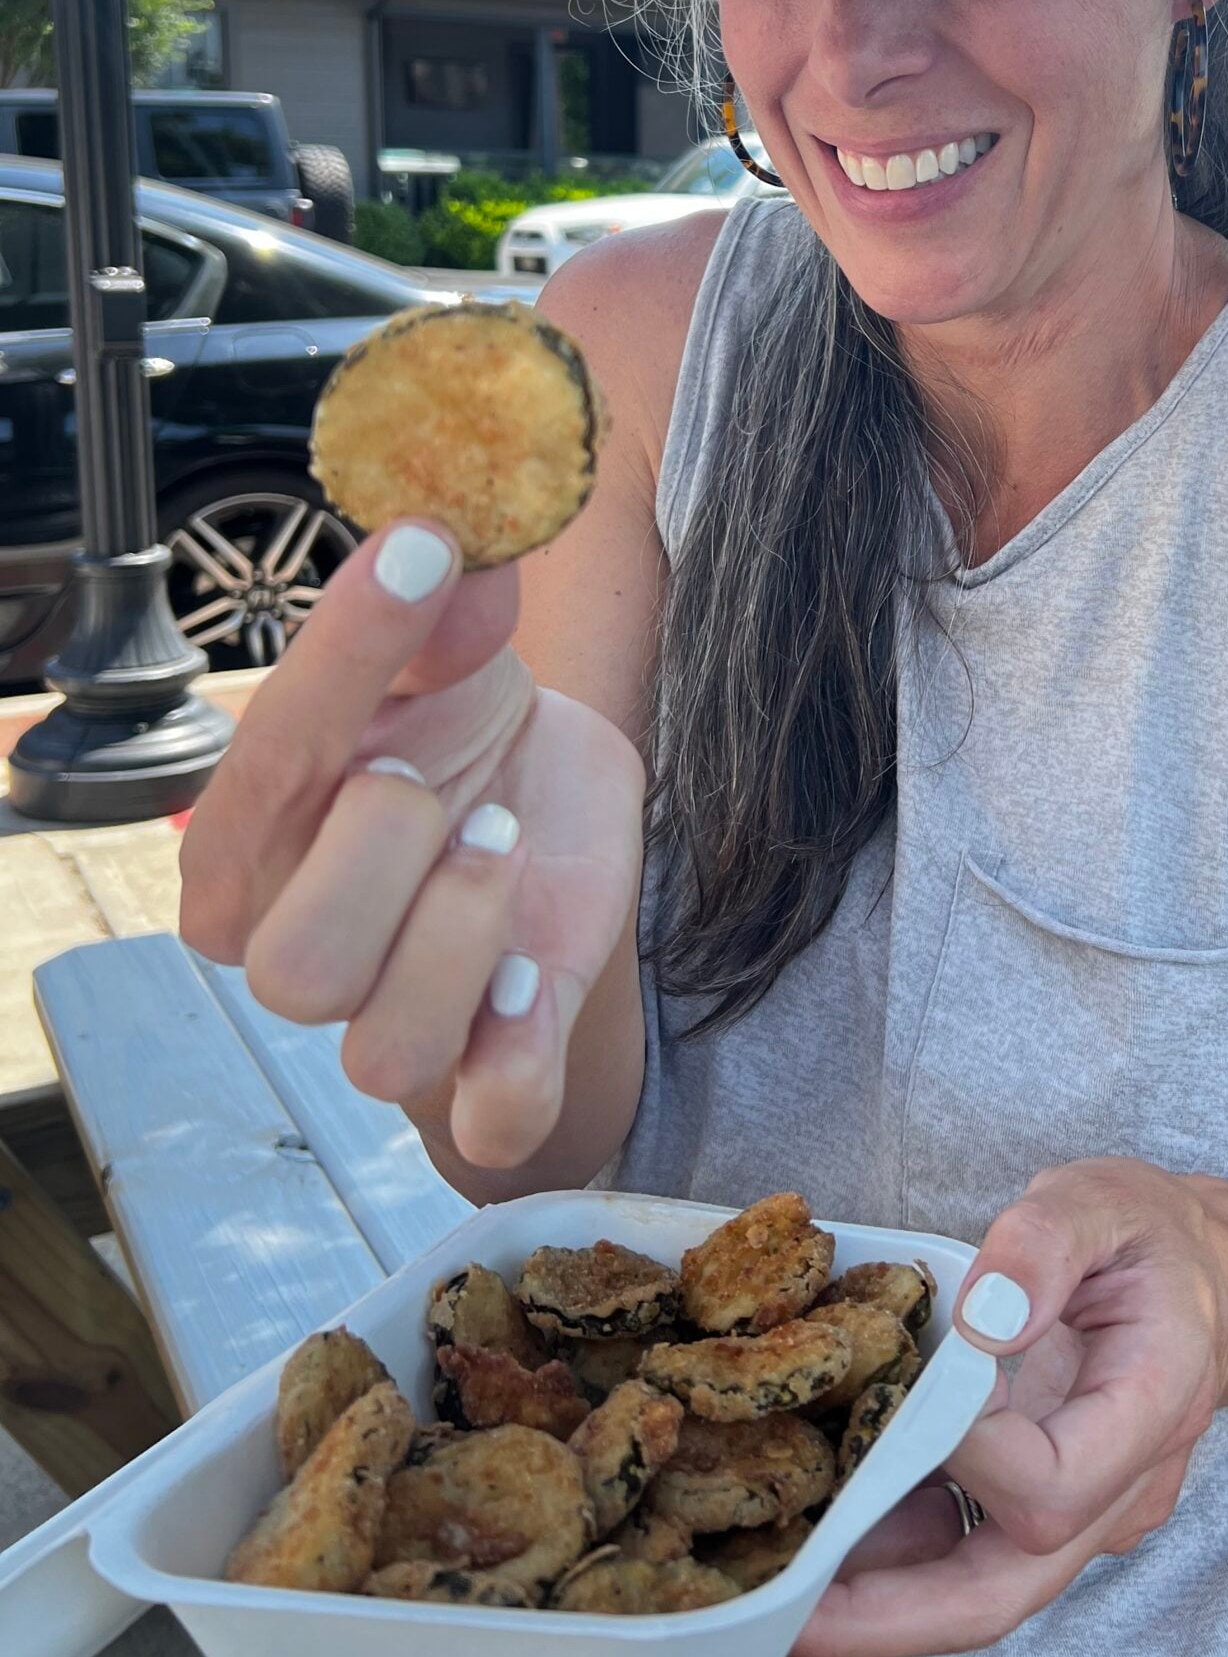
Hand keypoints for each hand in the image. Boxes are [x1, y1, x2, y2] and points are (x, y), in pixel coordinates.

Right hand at [179, 520, 645, 1171]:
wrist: (549, 815)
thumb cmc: (460, 738)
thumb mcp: (451, 659)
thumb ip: (435, 613)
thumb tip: (443, 537)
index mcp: (248, 845)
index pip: (263, 769)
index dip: (343, 656)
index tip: (418, 554)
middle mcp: (297, 947)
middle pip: (297, 964)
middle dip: (387, 858)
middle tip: (447, 790)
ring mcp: (393, 1021)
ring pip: (381, 1049)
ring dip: (458, 940)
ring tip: (503, 848)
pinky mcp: (495, 1069)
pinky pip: (488, 1119)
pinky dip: (515, 1063)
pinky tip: (536, 977)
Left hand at [791, 1158, 1227, 1656]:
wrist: (1201, 1278)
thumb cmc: (1148, 1234)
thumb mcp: (1104, 1198)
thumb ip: (1047, 1242)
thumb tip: (982, 1317)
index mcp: (1151, 1406)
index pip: (1053, 1482)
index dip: (968, 1454)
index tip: (904, 1389)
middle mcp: (1121, 1487)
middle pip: (1007, 1590)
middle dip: (894, 1616)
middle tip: (791, 1619)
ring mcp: (1084, 1512)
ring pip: (980, 1590)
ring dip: (877, 1599)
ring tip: (777, 1580)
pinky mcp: (1044, 1509)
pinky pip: (968, 1551)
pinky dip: (895, 1554)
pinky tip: (824, 1526)